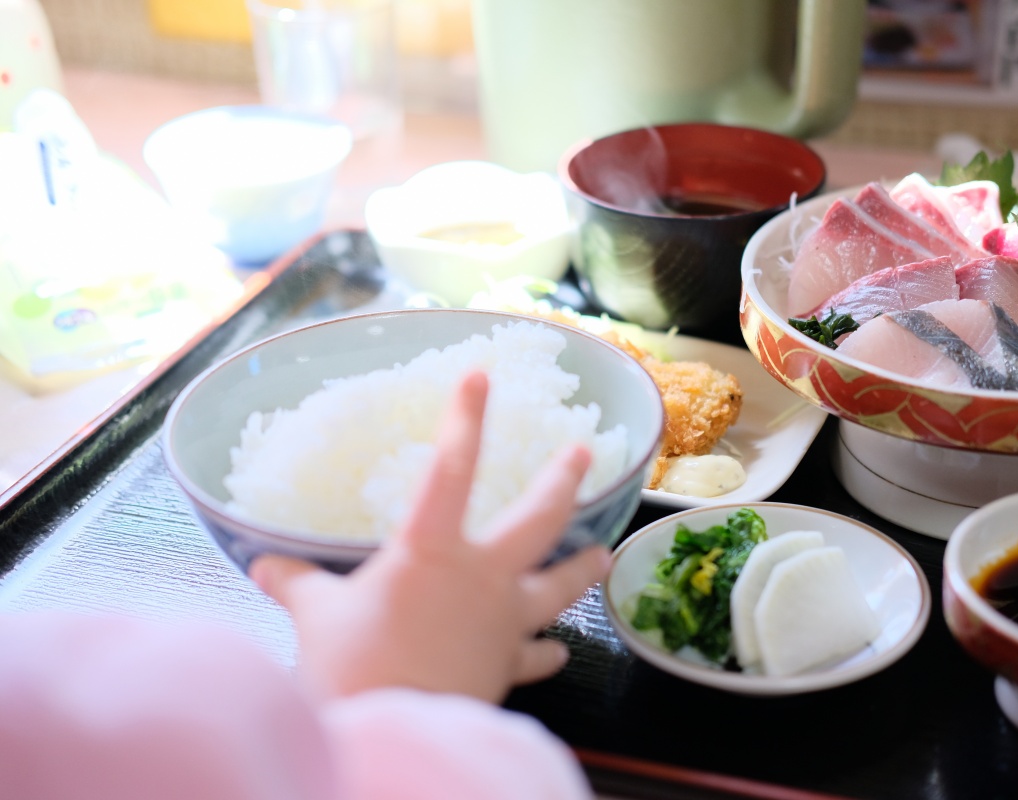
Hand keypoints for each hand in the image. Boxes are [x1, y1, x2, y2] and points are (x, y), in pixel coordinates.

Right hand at [250, 371, 611, 703]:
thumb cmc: (354, 669)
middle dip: (562, 482)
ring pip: (558, 587)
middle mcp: (481, 578)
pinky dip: (547, 652)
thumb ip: (298, 585)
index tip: (480, 376)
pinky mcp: (507, 667)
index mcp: (431, 550)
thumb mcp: (318, 618)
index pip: (450, 469)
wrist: (392, 733)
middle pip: (538, 520)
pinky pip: (536, 655)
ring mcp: (503, 622)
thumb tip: (265, 565)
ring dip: (582, 569)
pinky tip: (557, 650)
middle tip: (583, 454)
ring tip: (603, 554)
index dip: (465, 419)